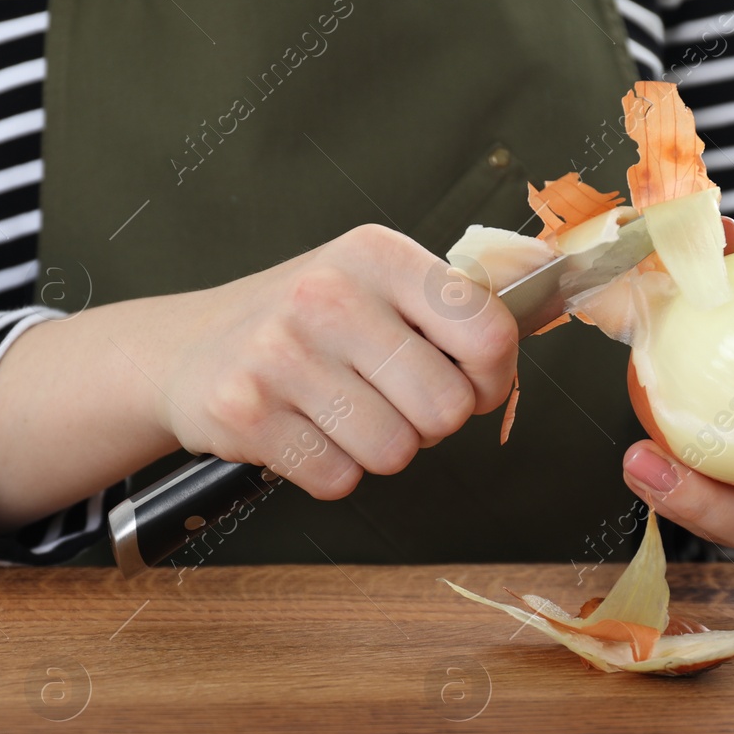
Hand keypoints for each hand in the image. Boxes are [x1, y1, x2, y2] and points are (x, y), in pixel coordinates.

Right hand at [136, 224, 518, 499]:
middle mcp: (327, 295)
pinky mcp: (246, 413)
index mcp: (375, 254)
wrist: (188, 349)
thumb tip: (546, 295)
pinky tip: (304, 433)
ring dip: (377, 451)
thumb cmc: (301, 324)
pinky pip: (336, 479)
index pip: (488, 332)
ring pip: (393, 453)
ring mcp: (280, 355)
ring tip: (343, 417)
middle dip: (430, 426)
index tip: (467, 383)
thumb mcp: (374, 284)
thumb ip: (450, 303)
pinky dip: (330, 472)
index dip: (491, 379)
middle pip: (444, 409)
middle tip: (394, 405)